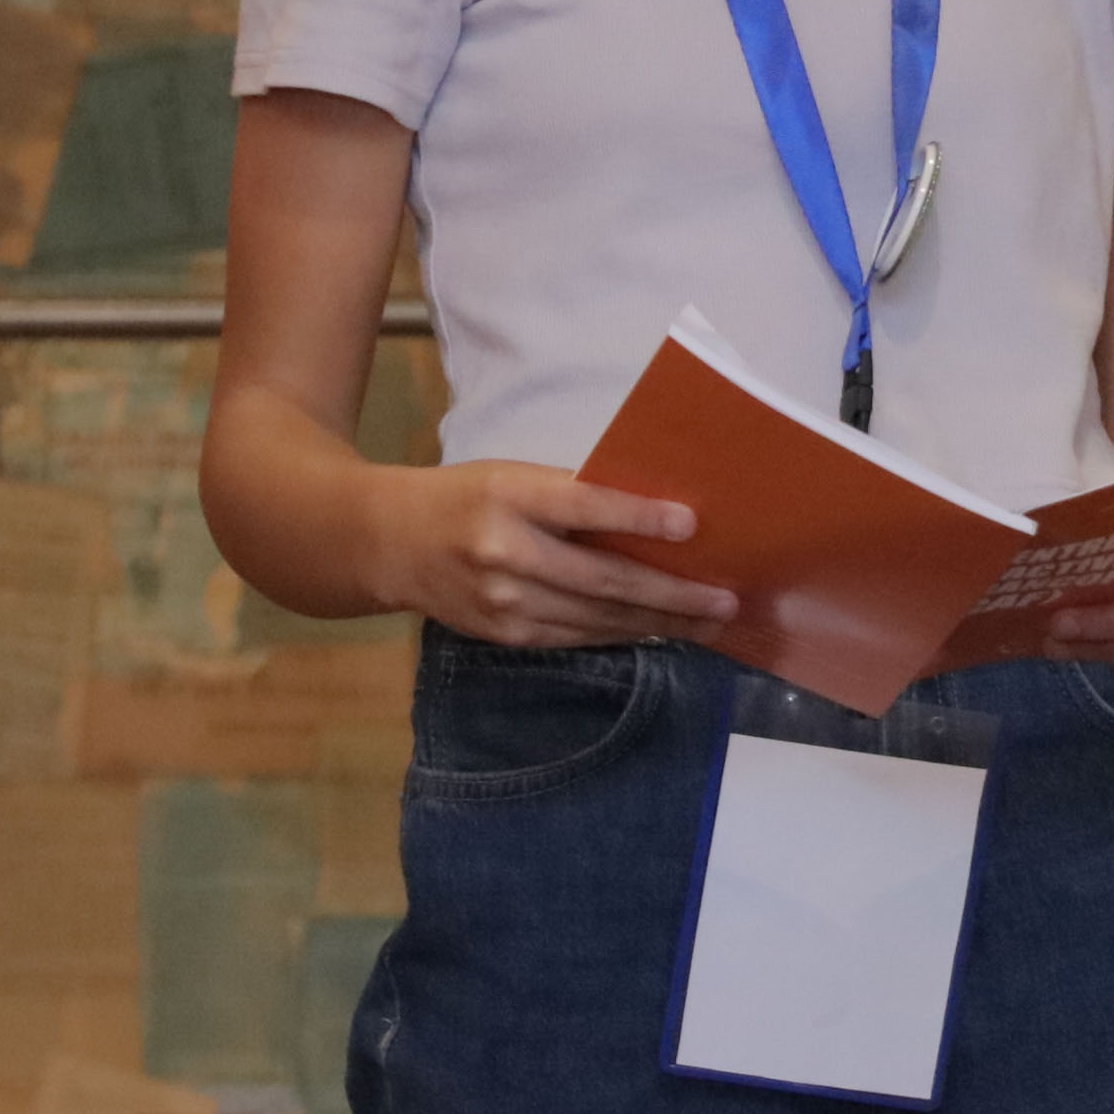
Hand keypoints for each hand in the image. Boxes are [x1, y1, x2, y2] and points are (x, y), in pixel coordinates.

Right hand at [372, 460, 732, 647]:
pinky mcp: (505, 635)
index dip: (639, 518)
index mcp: (508, 496)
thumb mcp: (512, 476)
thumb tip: (656, 515)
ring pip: (596, 618)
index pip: (584, 507)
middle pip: (602, 579)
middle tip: (724, 601)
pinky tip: (658, 631)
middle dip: (671, 594)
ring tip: (708, 623)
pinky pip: (577, 637)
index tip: (691, 526)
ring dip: (659, 622)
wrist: (388, 543)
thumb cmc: (466, 497)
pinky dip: (622, 634)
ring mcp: (504, 601)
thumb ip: (572, 494)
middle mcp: (504, 551)